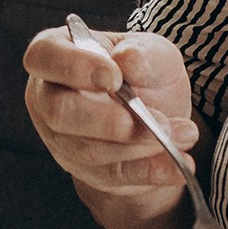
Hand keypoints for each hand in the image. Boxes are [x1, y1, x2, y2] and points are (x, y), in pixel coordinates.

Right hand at [20, 25, 199, 208]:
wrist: (158, 113)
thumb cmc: (144, 72)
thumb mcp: (153, 52)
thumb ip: (142, 52)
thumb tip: (128, 59)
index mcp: (54, 54)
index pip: (43, 56)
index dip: (73, 67)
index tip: (114, 77)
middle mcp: (46, 97)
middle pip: (60, 112)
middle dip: (109, 120)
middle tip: (157, 119)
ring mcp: (60, 139)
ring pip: (88, 150)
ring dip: (140, 146)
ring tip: (184, 135)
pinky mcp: (83, 171)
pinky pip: (112, 176)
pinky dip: (149, 172)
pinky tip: (177, 166)